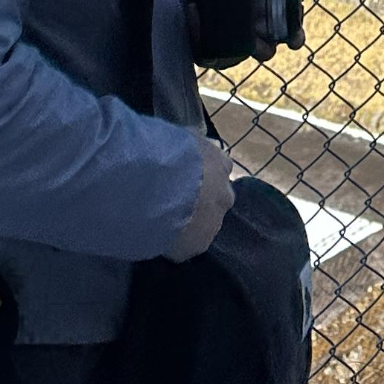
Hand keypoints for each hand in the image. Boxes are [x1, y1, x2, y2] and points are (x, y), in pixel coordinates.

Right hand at [168, 137, 233, 260]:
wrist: (158, 187)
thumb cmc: (165, 152)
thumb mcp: (181, 138)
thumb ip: (189, 148)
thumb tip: (184, 149)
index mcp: (221, 163)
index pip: (219, 169)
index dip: (202, 175)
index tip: (185, 178)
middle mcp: (225, 193)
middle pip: (216, 199)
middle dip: (200, 202)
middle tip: (173, 202)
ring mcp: (215, 223)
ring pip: (204, 225)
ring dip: (189, 224)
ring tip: (161, 221)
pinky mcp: (199, 246)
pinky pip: (187, 245)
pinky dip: (175, 243)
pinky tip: (157, 236)